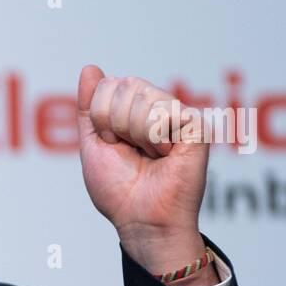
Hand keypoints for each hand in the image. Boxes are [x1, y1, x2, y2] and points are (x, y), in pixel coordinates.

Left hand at [75, 65, 216, 282]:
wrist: (141, 217)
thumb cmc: (118, 189)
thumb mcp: (93, 143)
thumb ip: (90, 106)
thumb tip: (90, 68)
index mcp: (133, 111)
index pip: (108, 85)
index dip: (101, 118)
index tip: (112, 144)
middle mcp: (157, 109)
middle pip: (124, 85)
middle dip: (116, 124)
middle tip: (131, 152)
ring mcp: (177, 115)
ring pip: (142, 96)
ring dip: (135, 133)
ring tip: (149, 155)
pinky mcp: (196, 125)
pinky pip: (163, 111)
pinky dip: (155, 138)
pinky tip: (166, 154)